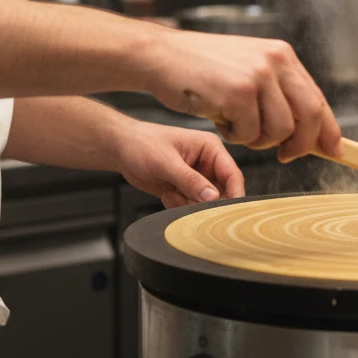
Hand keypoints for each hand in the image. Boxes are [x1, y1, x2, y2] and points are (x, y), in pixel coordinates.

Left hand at [118, 119, 245, 208]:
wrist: (122, 149)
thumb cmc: (143, 144)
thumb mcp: (166, 162)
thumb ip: (190, 180)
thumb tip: (213, 197)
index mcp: (210, 147)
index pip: (232, 174)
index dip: (235, 194)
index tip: (231, 214)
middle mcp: (208, 163)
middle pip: (223, 192)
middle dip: (205, 202)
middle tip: (187, 201)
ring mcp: (198, 177)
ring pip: (206, 203)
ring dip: (188, 204)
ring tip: (170, 192)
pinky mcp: (186, 189)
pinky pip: (192, 206)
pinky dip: (179, 205)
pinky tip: (166, 194)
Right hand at [138, 29, 342, 160]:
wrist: (161, 57)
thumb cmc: (200, 67)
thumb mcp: (247, 68)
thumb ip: (277, 91)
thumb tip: (308, 129)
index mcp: (281, 54)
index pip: (317, 97)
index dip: (328, 129)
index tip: (334, 150)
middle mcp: (274, 60)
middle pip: (309, 116)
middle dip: (300, 145)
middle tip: (284, 155)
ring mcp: (257, 76)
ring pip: (279, 130)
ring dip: (258, 139)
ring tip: (236, 125)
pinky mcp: (237, 93)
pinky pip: (250, 134)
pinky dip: (235, 136)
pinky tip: (220, 119)